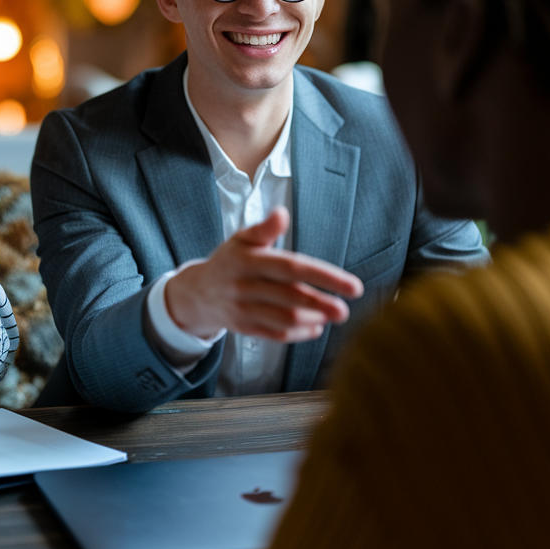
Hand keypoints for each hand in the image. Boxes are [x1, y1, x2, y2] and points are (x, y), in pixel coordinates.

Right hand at [163, 207, 363, 341]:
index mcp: (249, 260)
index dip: (323, 276)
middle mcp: (245, 286)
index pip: (291, 268)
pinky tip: (315, 328)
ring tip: (331, 315)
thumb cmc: (229, 262)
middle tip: (345, 310)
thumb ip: (264, 228)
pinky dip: (299, 334)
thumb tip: (281, 213)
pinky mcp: (244, 328)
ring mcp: (244, 309)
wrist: (197, 293)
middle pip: (290, 297)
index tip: (352, 286)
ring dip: (312, 319)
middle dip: (321, 304)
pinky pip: (275, 335)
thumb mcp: (242, 239)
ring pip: (283, 319)